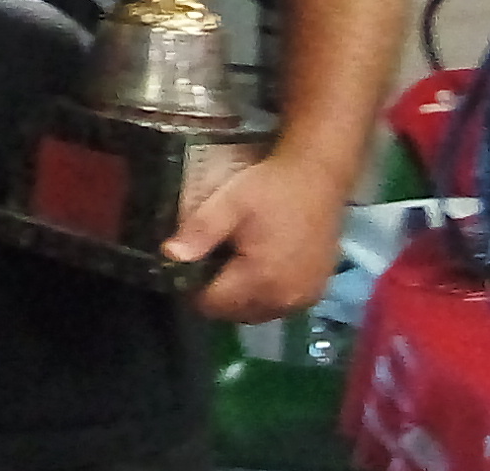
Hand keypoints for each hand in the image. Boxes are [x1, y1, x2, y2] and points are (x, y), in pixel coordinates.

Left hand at [167, 153, 346, 322]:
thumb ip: (199, 231)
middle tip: (212, 258)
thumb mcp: (228, 203)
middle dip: (216, 293)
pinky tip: (261, 267)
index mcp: (261, 280)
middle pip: (233, 313)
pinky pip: (278, 306)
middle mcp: (285, 300)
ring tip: (235, 261)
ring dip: (240, 296)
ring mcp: (304, 299)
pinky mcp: (316, 293)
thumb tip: (169, 256)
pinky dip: (264, 294)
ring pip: (255, 312)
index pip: (211, 305)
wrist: (319, 177)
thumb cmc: (271, 188)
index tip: (188, 264)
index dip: (192, 288)